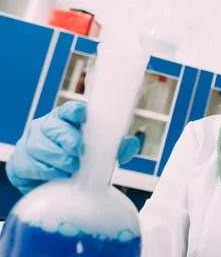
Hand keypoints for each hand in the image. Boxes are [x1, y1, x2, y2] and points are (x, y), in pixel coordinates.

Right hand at [6, 101, 140, 193]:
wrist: (53, 182)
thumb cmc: (78, 160)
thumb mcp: (100, 153)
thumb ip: (117, 148)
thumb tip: (131, 143)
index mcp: (66, 120)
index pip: (69, 110)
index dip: (75, 111)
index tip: (82, 115)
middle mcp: (46, 127)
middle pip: (52, 127)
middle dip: (65, 139)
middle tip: (77, 153)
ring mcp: (30, 143)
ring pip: (38, 146)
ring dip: (55, 158)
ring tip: (69, 168)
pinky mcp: (19, 162)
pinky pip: (26, 164)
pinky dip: (42, 171)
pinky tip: (53, 176)